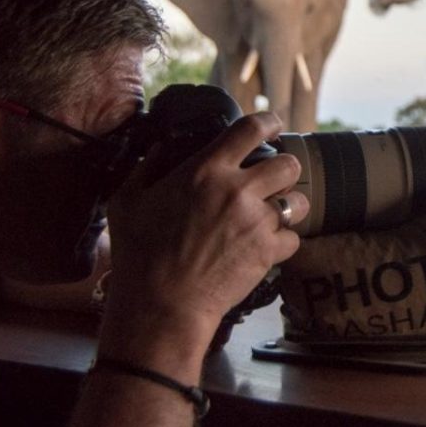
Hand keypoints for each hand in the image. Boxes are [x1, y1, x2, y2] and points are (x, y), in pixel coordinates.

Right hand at [98, 112, 308, 377]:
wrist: (160, 304)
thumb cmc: (138, 254)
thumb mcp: (128, 201)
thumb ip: (146, 166)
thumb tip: (158, 146)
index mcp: (206, 170)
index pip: (251, 129)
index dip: (269, 122)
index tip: (273, 125)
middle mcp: (238, 190)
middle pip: (289, 163)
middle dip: (285, 169)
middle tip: (273, 179)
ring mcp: (256, 222)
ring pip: (297, 201)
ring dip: (288, 205)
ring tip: (273, 214)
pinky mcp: (268, 252)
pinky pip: (294, 237)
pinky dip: (283, 242)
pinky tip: (266, 246)